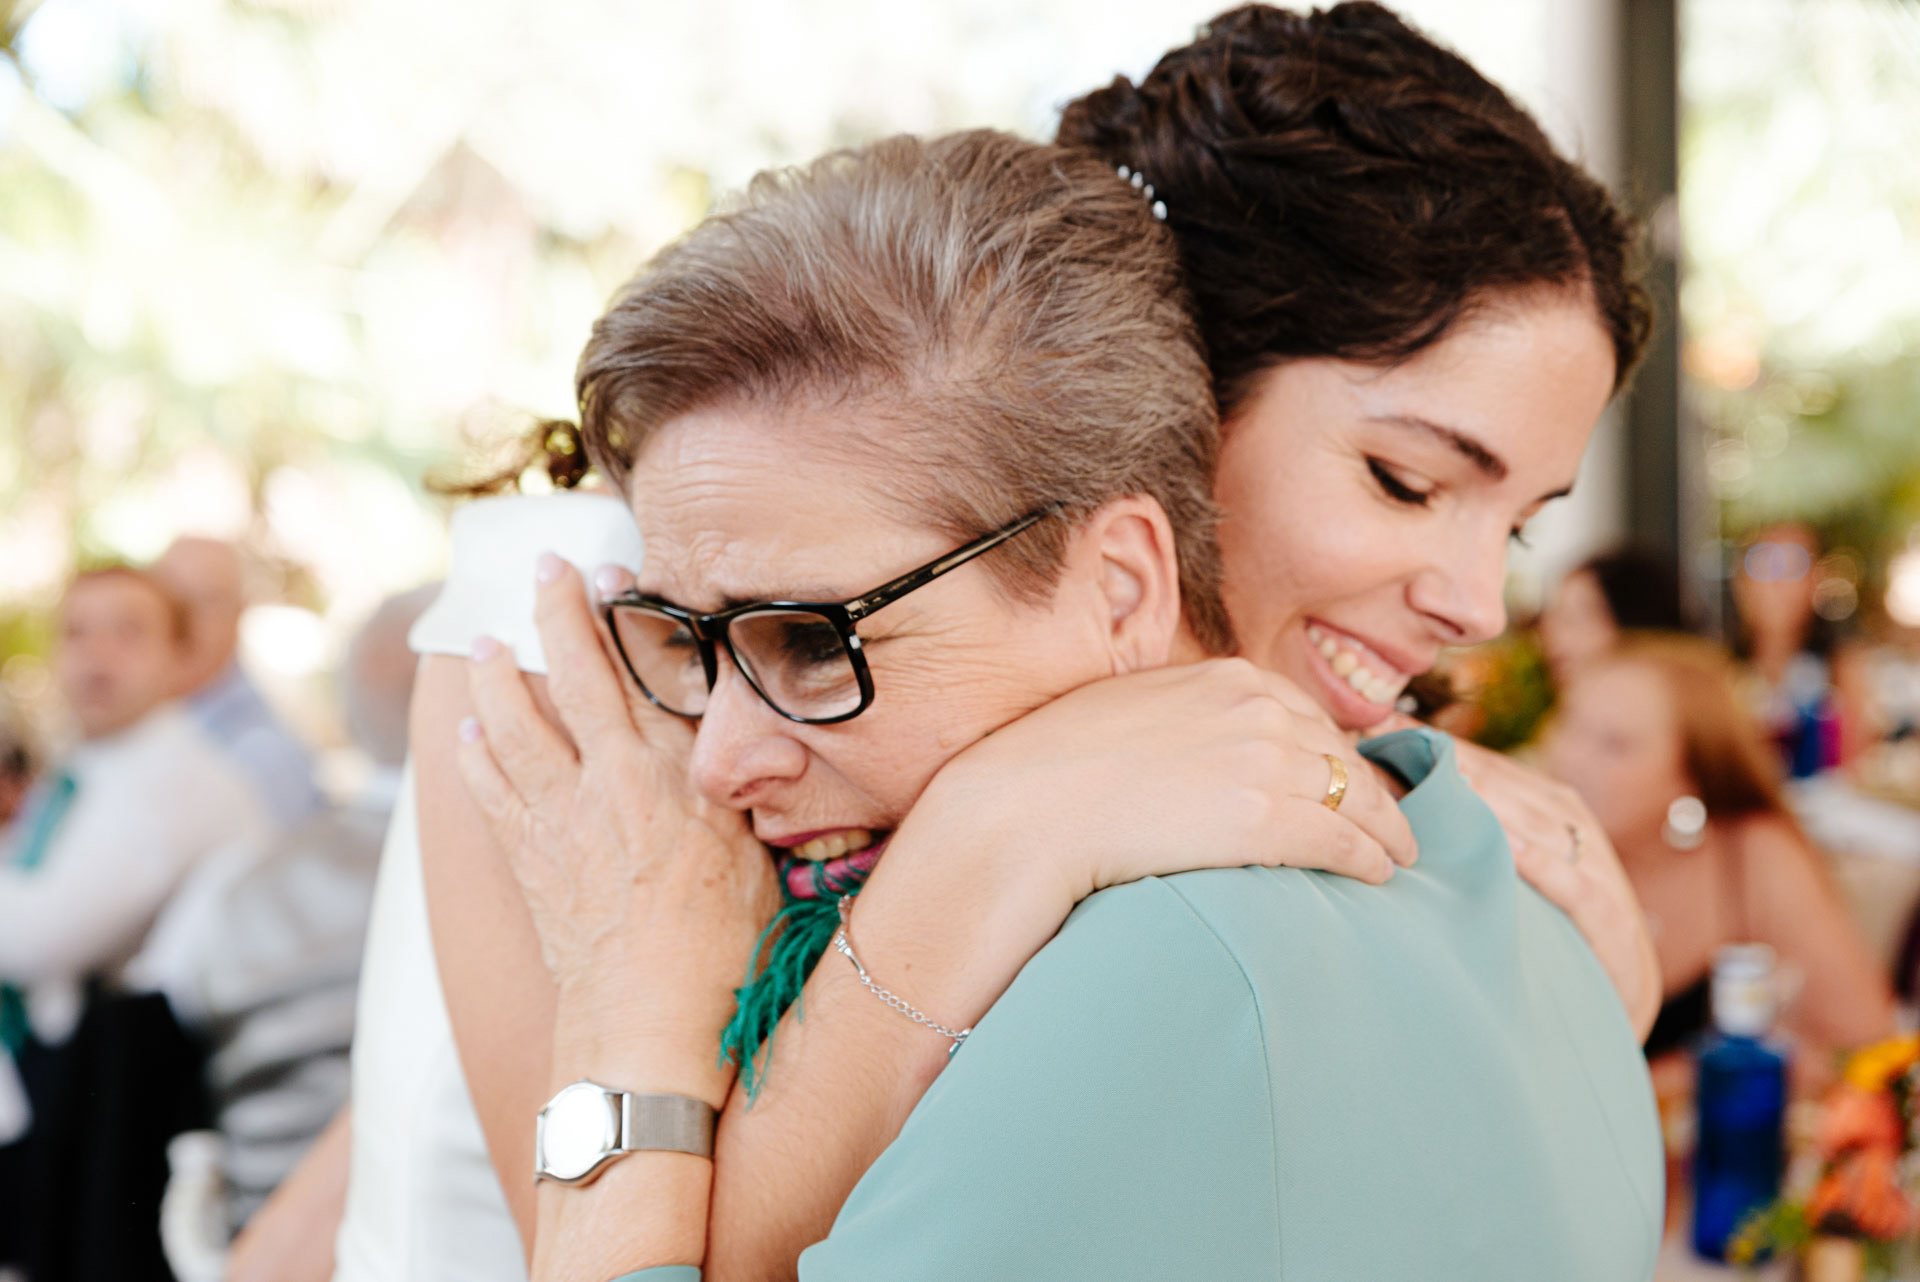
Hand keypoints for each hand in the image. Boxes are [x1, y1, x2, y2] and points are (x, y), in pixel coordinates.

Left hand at [455, 554, 779, 1091]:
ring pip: (512, 726)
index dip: (620, 616)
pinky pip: (489, 792)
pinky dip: (474, 756)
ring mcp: (557, 824)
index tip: (609, 569)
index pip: (639, 672)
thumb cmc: (721, 952)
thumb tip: (739, 754)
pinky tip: (466, 734)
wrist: (648, 1027)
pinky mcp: (529, 863)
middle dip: (554, 616)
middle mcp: (605, 787)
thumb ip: (734, 793)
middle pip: (571, 680)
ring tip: (488, 642)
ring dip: (498, 677)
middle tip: (544, 570)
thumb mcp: (754, 856)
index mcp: (669, 778)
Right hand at [931, 656, 1418, 904]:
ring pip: (1353, 797)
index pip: (1302, 712)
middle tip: (1384, 819)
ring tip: (1395, 852)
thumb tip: (1188, 747)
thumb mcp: (1127, 709)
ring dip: (1382, 828)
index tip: (1339, 773)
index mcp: (1224, 676)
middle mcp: (1256, 709)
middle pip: (1338, 752)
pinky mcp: (1266, 820)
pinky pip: (1342, 840)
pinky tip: (1377, 873)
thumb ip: (1178, 716)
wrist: (1030, 808)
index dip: (1329, 750)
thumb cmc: (1057, 767)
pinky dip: (1369, 857)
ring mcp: (1266, 762)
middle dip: (1364, 787)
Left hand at [1437, 729, 1660, 1039]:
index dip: (1470, 761)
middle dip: (1481, 772)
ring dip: (1510, 805)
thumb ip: (1470, 867)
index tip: (1415, 738)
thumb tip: (1396, 819)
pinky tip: (1511, 848)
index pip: (1519, 788)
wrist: (1578, 1059)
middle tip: (1426, 749)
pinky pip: (1588, 896)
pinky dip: (1551, 869)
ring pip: (1564, 836)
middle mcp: (1594, 864)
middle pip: (1539, 801)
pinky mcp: (1623, 946)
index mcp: (1568, 849)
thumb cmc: (1529, 979)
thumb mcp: (1499, 916)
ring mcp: (1614, 903)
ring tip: (1458, 781)